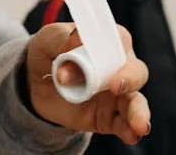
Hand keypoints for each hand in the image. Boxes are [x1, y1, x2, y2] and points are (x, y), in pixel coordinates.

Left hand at [26, 23, 151, 144]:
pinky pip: (125, 125)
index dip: (114, 46)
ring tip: (140, 125)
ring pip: (136, 102)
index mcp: (107, 43)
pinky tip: (132, 135)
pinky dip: (131, 131)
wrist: (35, 85)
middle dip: (130, 78)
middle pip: (135, 71)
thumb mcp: (48, 40)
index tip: (97, 57)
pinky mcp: (111, 117)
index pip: (120, 39)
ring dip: (140, 112)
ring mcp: (118, 94)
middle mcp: (119, 68)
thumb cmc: (48, 53)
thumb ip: (61, 39)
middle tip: (115, 86)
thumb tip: (76, 40)